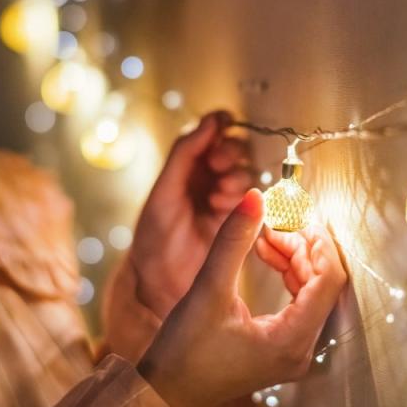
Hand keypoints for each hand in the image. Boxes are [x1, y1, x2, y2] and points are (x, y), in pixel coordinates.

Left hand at [128, 111, 253, 318]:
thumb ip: (185, 154)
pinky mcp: (238, 219)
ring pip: (243, 171)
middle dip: (228, 151)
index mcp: (183, 167)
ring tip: (218, 194)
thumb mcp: (164, 192)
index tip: (223, 122)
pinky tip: (223, 205)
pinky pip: (251, 196)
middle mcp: (205, 179)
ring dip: (234, 176)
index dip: (218, 124)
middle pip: (231, 149)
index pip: (207, 134)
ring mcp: (223, 199)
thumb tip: (209, 121)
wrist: (162, 285)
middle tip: (217, 164)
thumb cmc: (155, 239)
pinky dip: (242, 195)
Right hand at [137, 189, 347, 406]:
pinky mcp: (281, 348)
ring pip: (312, 291)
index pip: (329, 280)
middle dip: (303, 246)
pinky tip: (265, 254)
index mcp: (291, 340)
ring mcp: (293, 351)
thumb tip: (256, 197)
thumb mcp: (208, 289)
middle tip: (276, 220)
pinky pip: (299, 302)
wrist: (165, 393)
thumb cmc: (183, 351)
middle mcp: (300, 350)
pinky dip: (287, 274)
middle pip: (324, 284)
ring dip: (295, 258)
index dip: (318, 241)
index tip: (299, 215)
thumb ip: (233, 241)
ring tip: (266, 234)